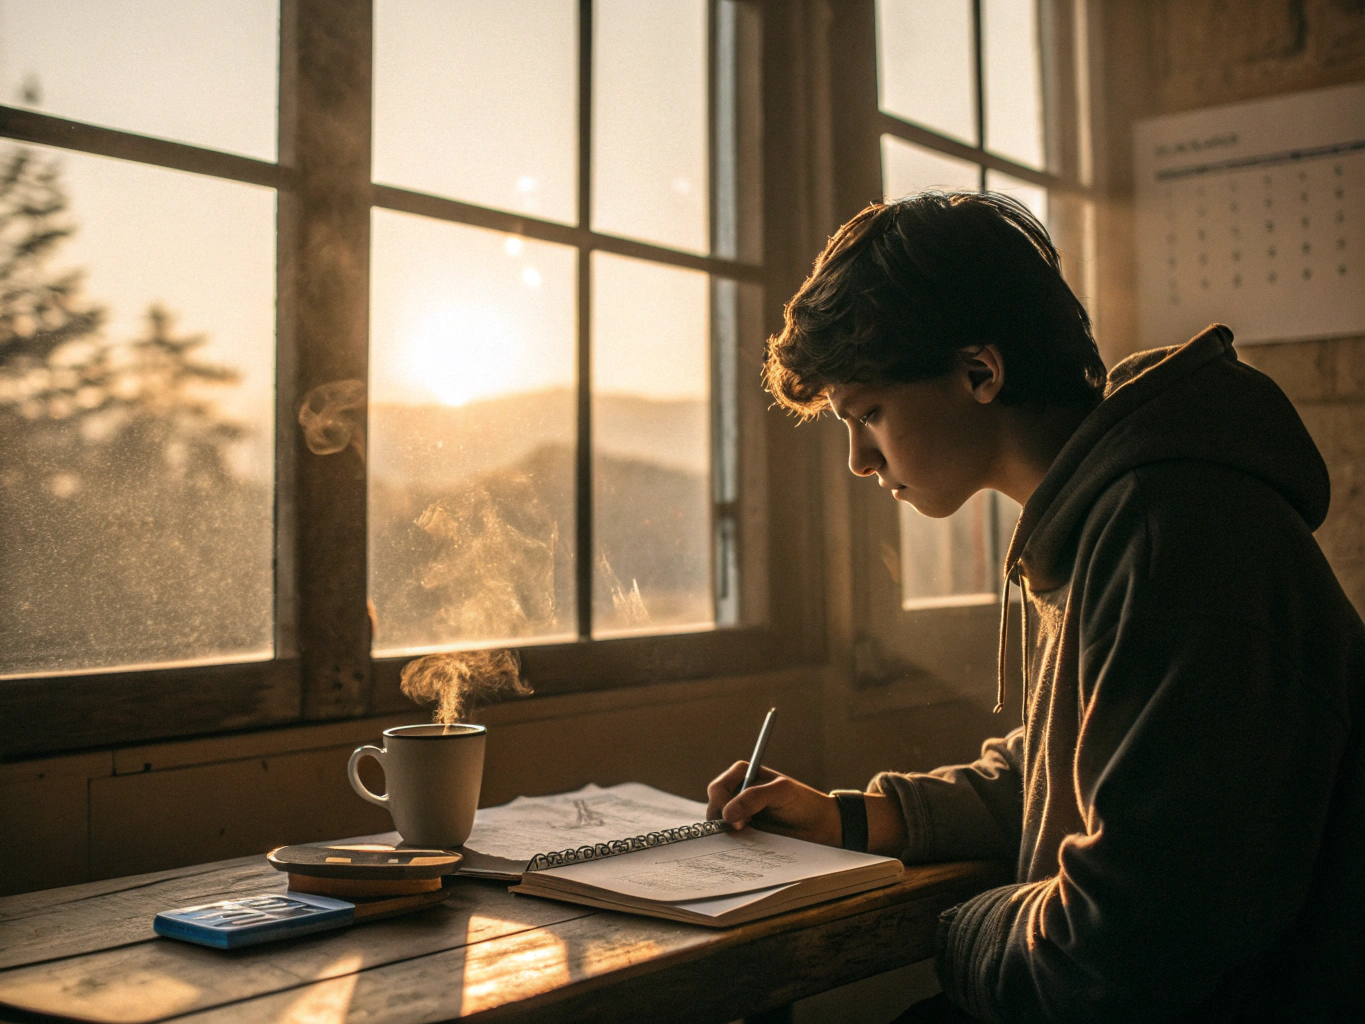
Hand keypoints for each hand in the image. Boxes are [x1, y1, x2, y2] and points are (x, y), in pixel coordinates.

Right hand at [706, 762, 841, 846]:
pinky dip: (733, 845)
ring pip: (719, 825)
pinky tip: (744, 848)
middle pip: (714, 807)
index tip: (732, 819)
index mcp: (743, 775)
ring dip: (726, 834)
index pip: (718, 788)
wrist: (820, 827)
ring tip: (745, 838)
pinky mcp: (745, 834)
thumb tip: (726, 816)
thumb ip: (753, 798)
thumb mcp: (781, 792)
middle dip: (721, 820)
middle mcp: (738, 794)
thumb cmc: (803, 802)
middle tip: (740, 831)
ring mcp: (740, 814)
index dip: (720, 803)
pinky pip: (730, 840)